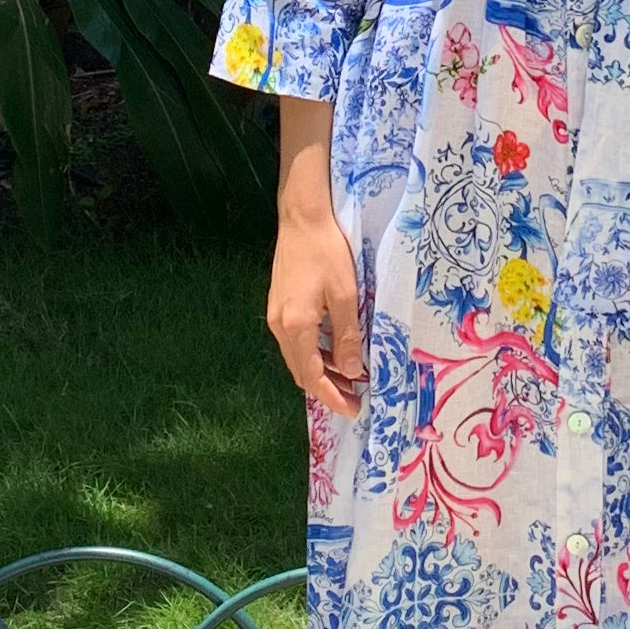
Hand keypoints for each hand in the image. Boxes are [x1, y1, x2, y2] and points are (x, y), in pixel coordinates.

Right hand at [267, 103, 364, 417]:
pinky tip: (333, 353)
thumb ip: (348, 336)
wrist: (302, 217)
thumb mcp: (346, 295)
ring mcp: (276, 315)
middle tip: (353, 401)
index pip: (312, 376)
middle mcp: (280, 326)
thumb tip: (353, 372)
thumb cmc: (327, 252)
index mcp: (295, 326)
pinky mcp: (279, 305)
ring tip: (348, 381)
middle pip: (300, 371)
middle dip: (326, 390)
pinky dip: (313, 355)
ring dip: (320, 372)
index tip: (353, 410)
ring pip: (297, 357)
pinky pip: (295, 342)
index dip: (332, 396)